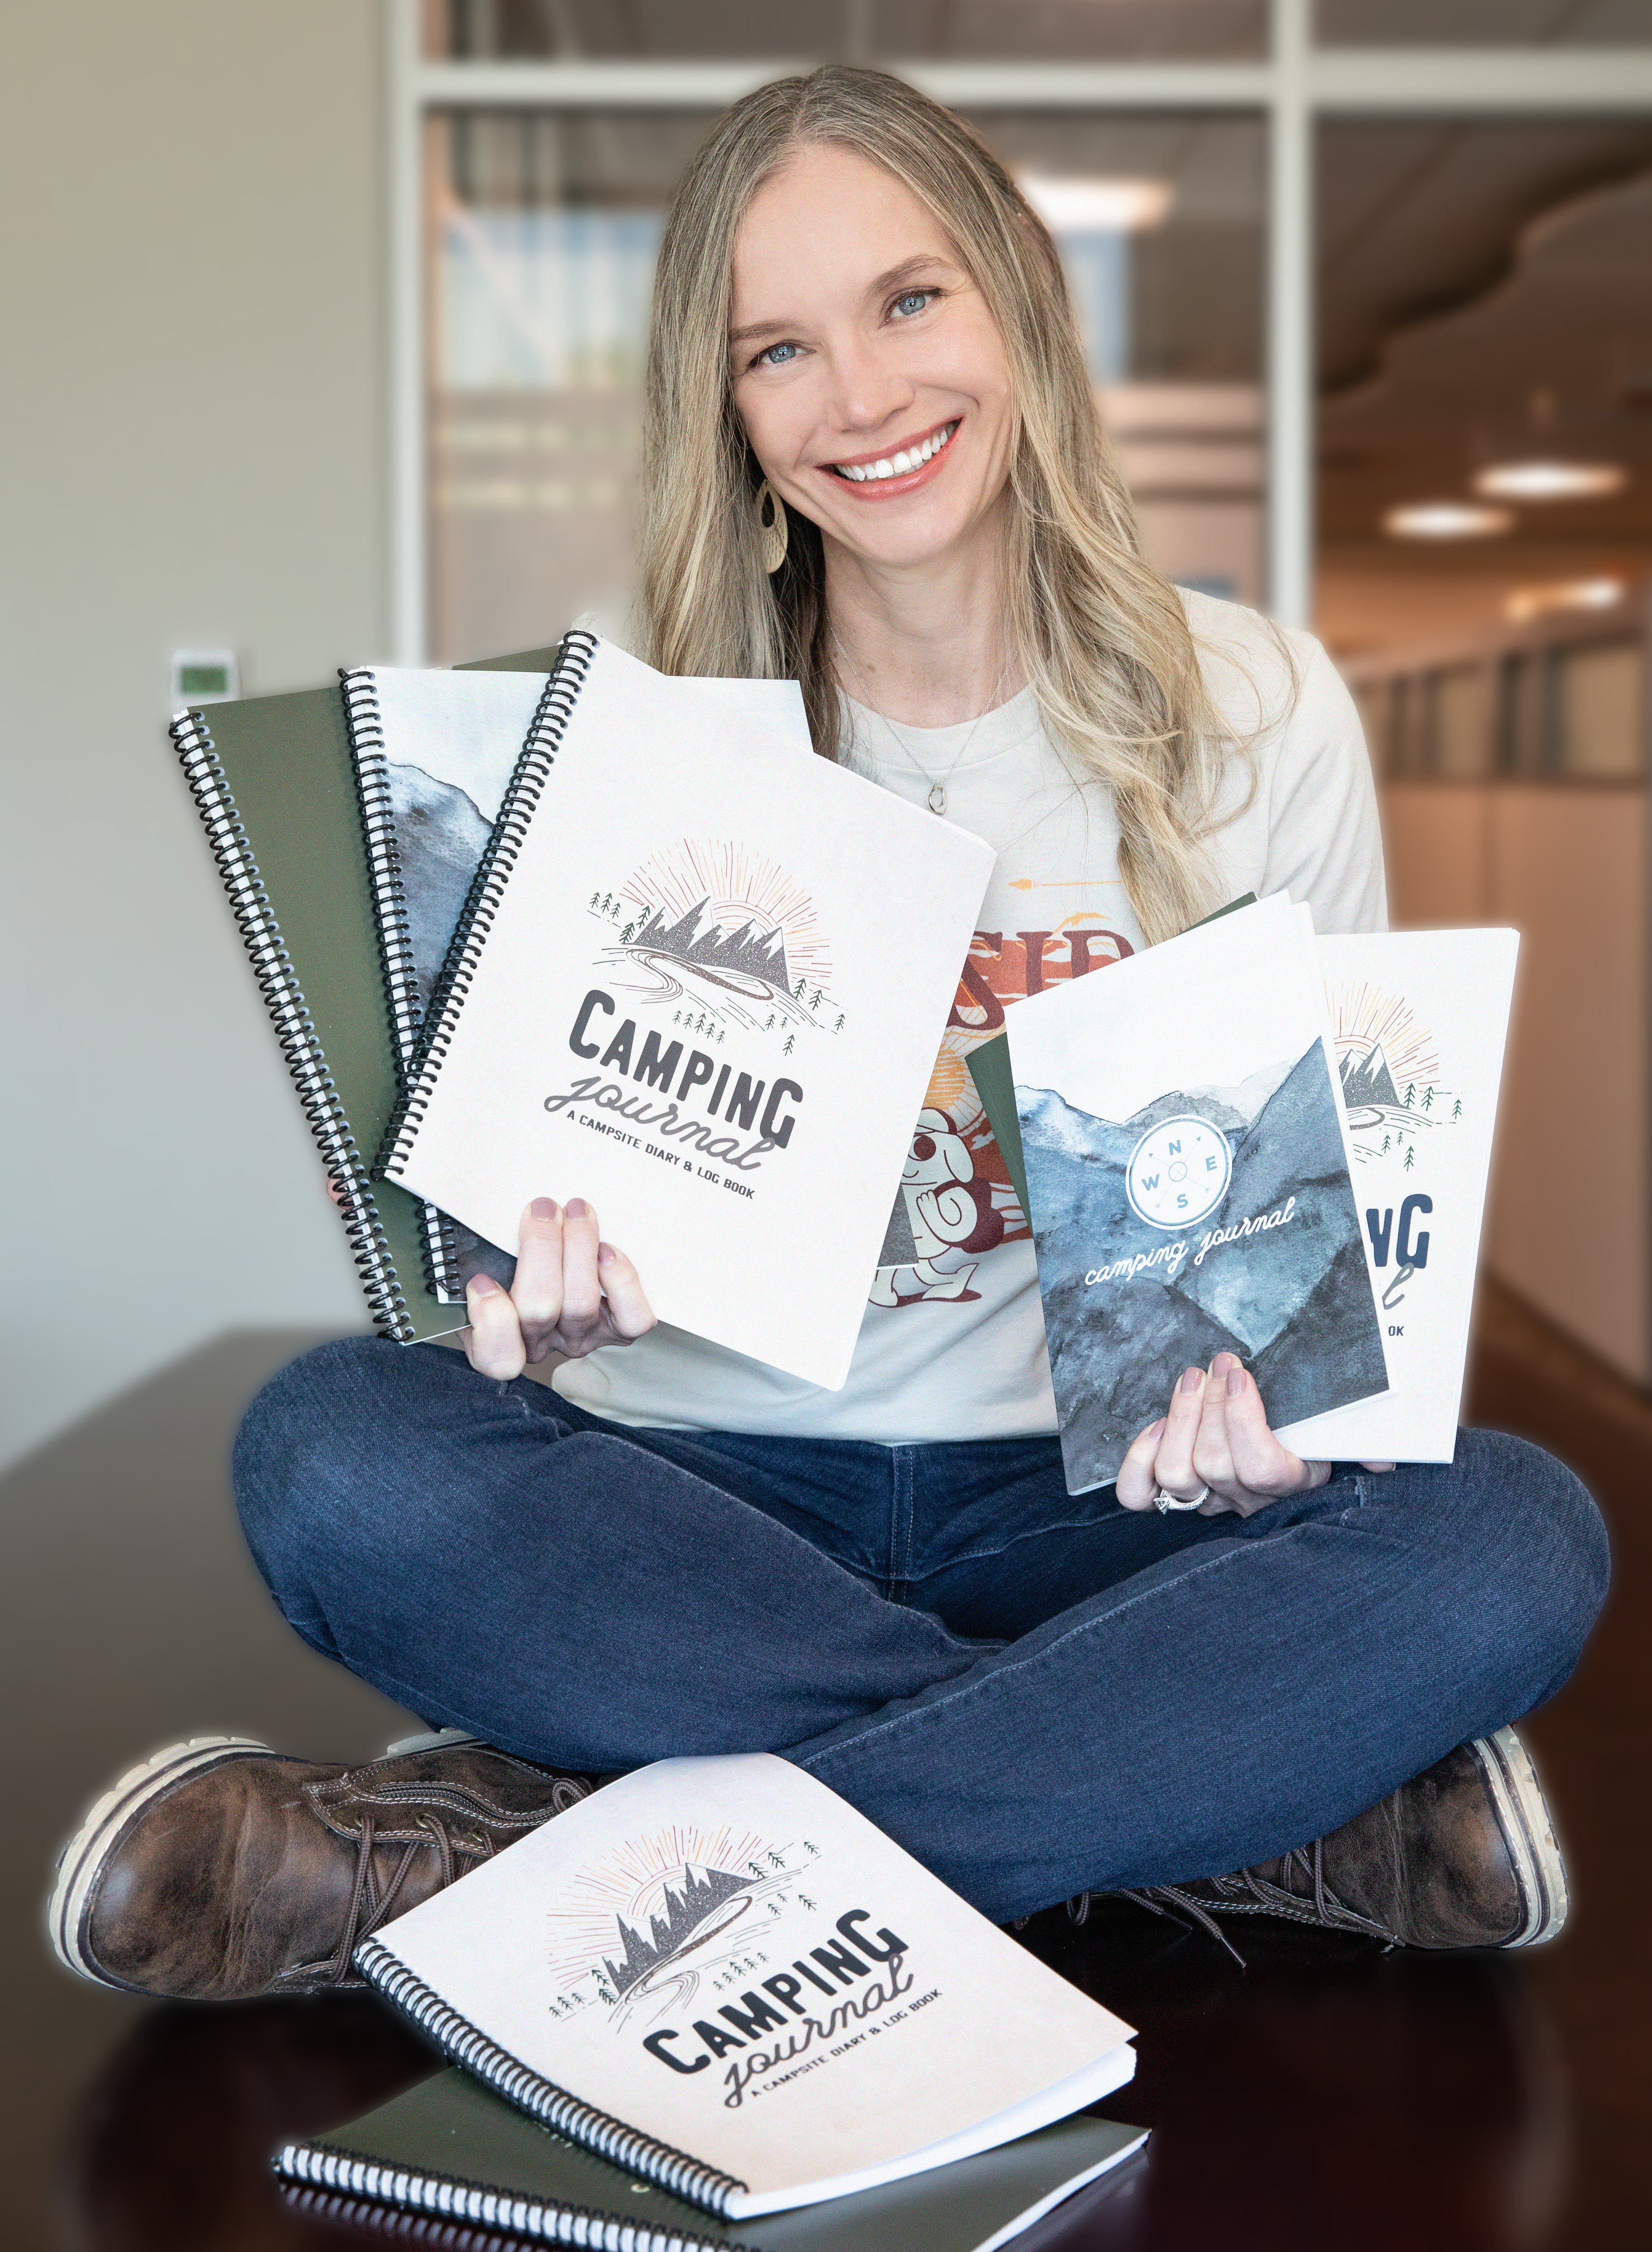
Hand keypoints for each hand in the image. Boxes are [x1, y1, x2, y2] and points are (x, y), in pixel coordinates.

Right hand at [460, 1197, 654, 1378]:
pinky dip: (621, 1281)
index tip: (482, 1280)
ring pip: (581, 1304)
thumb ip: (476, 1257)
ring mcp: (581, 1337)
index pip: (497, 1357)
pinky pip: (631, 1318)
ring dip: (579, 1247)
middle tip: (543, 1208)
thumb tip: (476, 1230)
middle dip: (541, 1248)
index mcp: (499, 1339)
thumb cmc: (511, 1263)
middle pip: (539, 1309)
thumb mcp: (482, 1263)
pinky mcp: (618, 1329)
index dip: (490, 1321)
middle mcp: (541, 1343)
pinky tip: (607, 1251)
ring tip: (576, 1211)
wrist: (556, 1266)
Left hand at [1116, 1352, 1393, 1518]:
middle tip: (1219, 1362)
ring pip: (1177, 1475)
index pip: (1261, 1468)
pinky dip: (1139, 1460)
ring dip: (1179, 1418)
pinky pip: (1141, 1495)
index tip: (1241, 1372)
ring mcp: (1205, 1500)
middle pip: (1213, 1464)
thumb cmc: (1314, 1440)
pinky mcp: (1171, 1497)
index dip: (1242, 1419)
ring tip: (1193, 1378)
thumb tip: (1386, 1458)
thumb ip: (1365, 1443)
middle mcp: (1246, 1500)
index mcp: (1292, 1484)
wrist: (1287, 1469)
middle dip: (1210, 1404)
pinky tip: (1156, 1425)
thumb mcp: (1345, 1439)